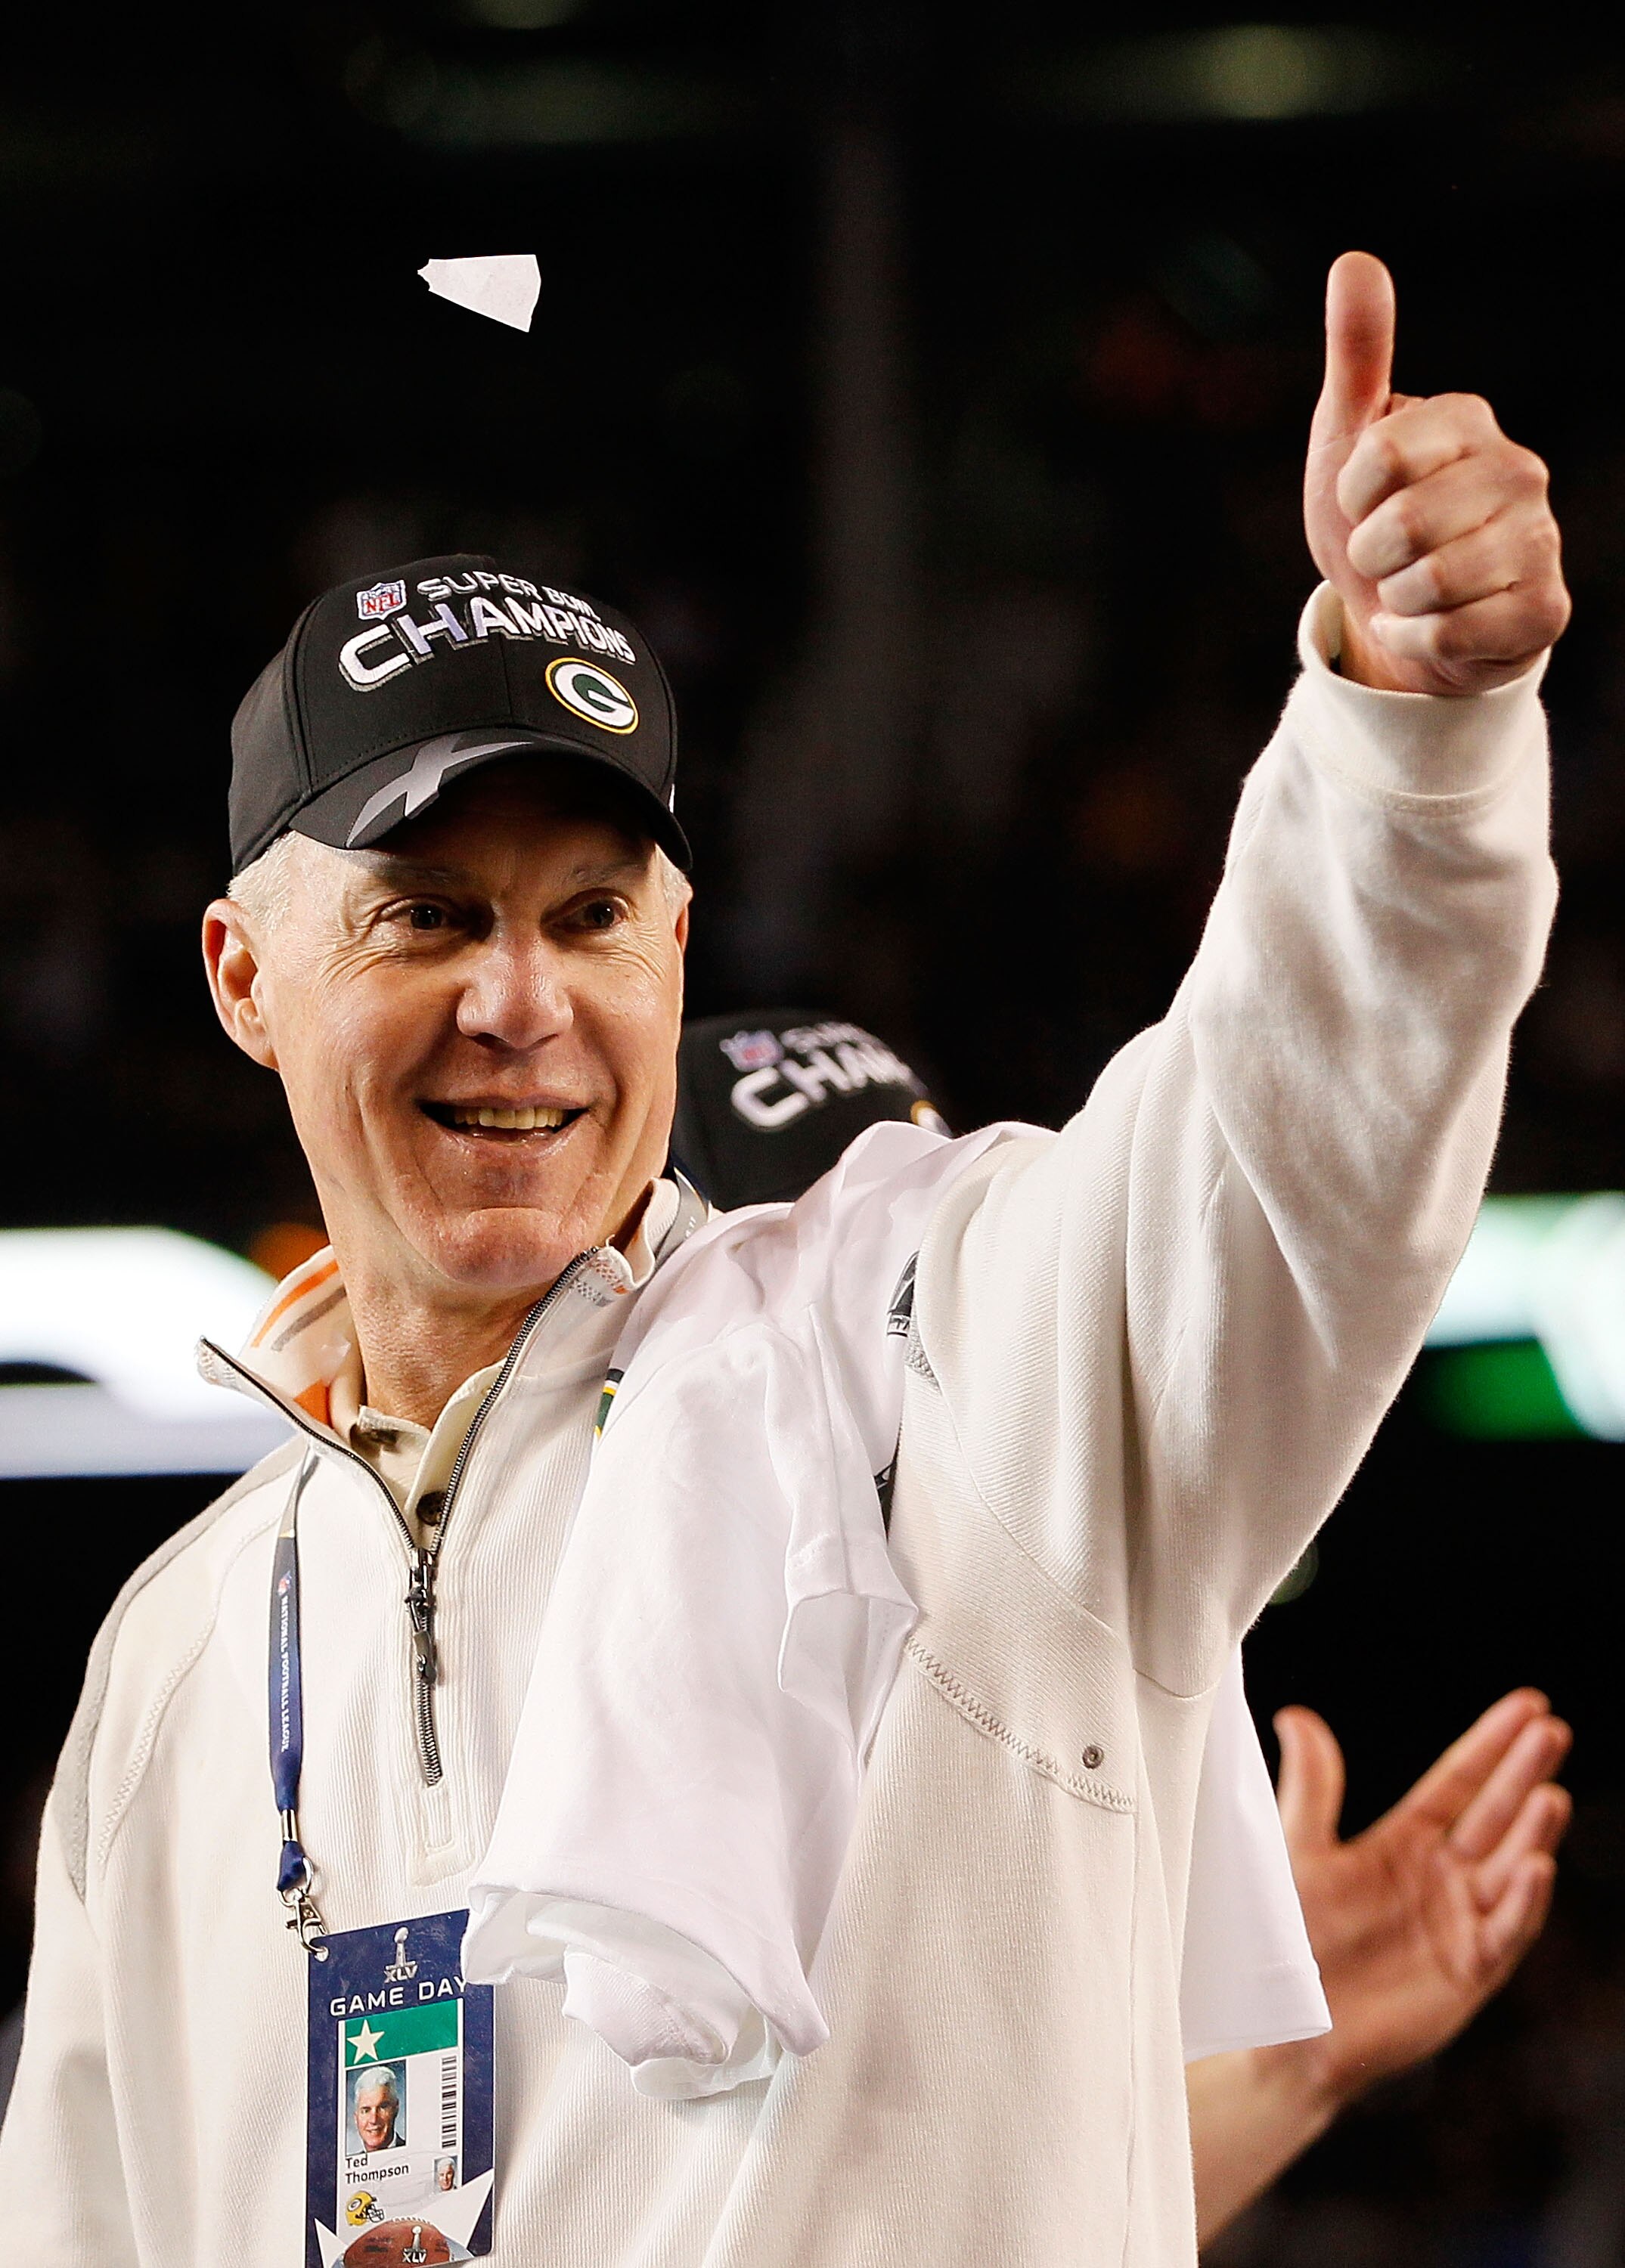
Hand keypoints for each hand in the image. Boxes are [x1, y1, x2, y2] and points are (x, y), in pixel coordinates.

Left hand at [1278, 1687, 1571, 2098]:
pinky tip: (1536, 1866)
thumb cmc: (1289, 1941)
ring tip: (1549, 1795)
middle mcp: (1442, 1878)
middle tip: (1551, 1730)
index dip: (1492, 1744)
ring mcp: (1460, 1923)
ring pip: (1510, 1867)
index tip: (1529, 1704)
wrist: (1287, 2026)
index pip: (1459, 1782)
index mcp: (1405, 1843)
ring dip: (1532, 1832)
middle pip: (1494, 1814)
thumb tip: (1298, 1716)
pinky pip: (1505, 1931)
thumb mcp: (1299, 1851)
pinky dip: (1523, 1899)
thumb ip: (1311, 1787)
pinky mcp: (1468, 1970)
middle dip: (1523, 1773)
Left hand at [1303, 252, 1569, 694]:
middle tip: (1384, 554)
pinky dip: (1417, 641)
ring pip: (1430, 584)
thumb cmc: (1374, 519)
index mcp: (1468, 421)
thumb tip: (1354, 260)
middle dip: (1371, 554)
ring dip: (1396, 600)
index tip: (1360, 499)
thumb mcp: (1348, 439)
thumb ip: (1357, 355)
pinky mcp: (1544, 609)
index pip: (1379, 454)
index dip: (1351, 493)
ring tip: (1409, 588)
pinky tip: (1427, 627)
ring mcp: (1540, 540)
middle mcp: (1518, 471)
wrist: (1403, 614)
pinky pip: (1452, 635)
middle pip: (1405, 526)